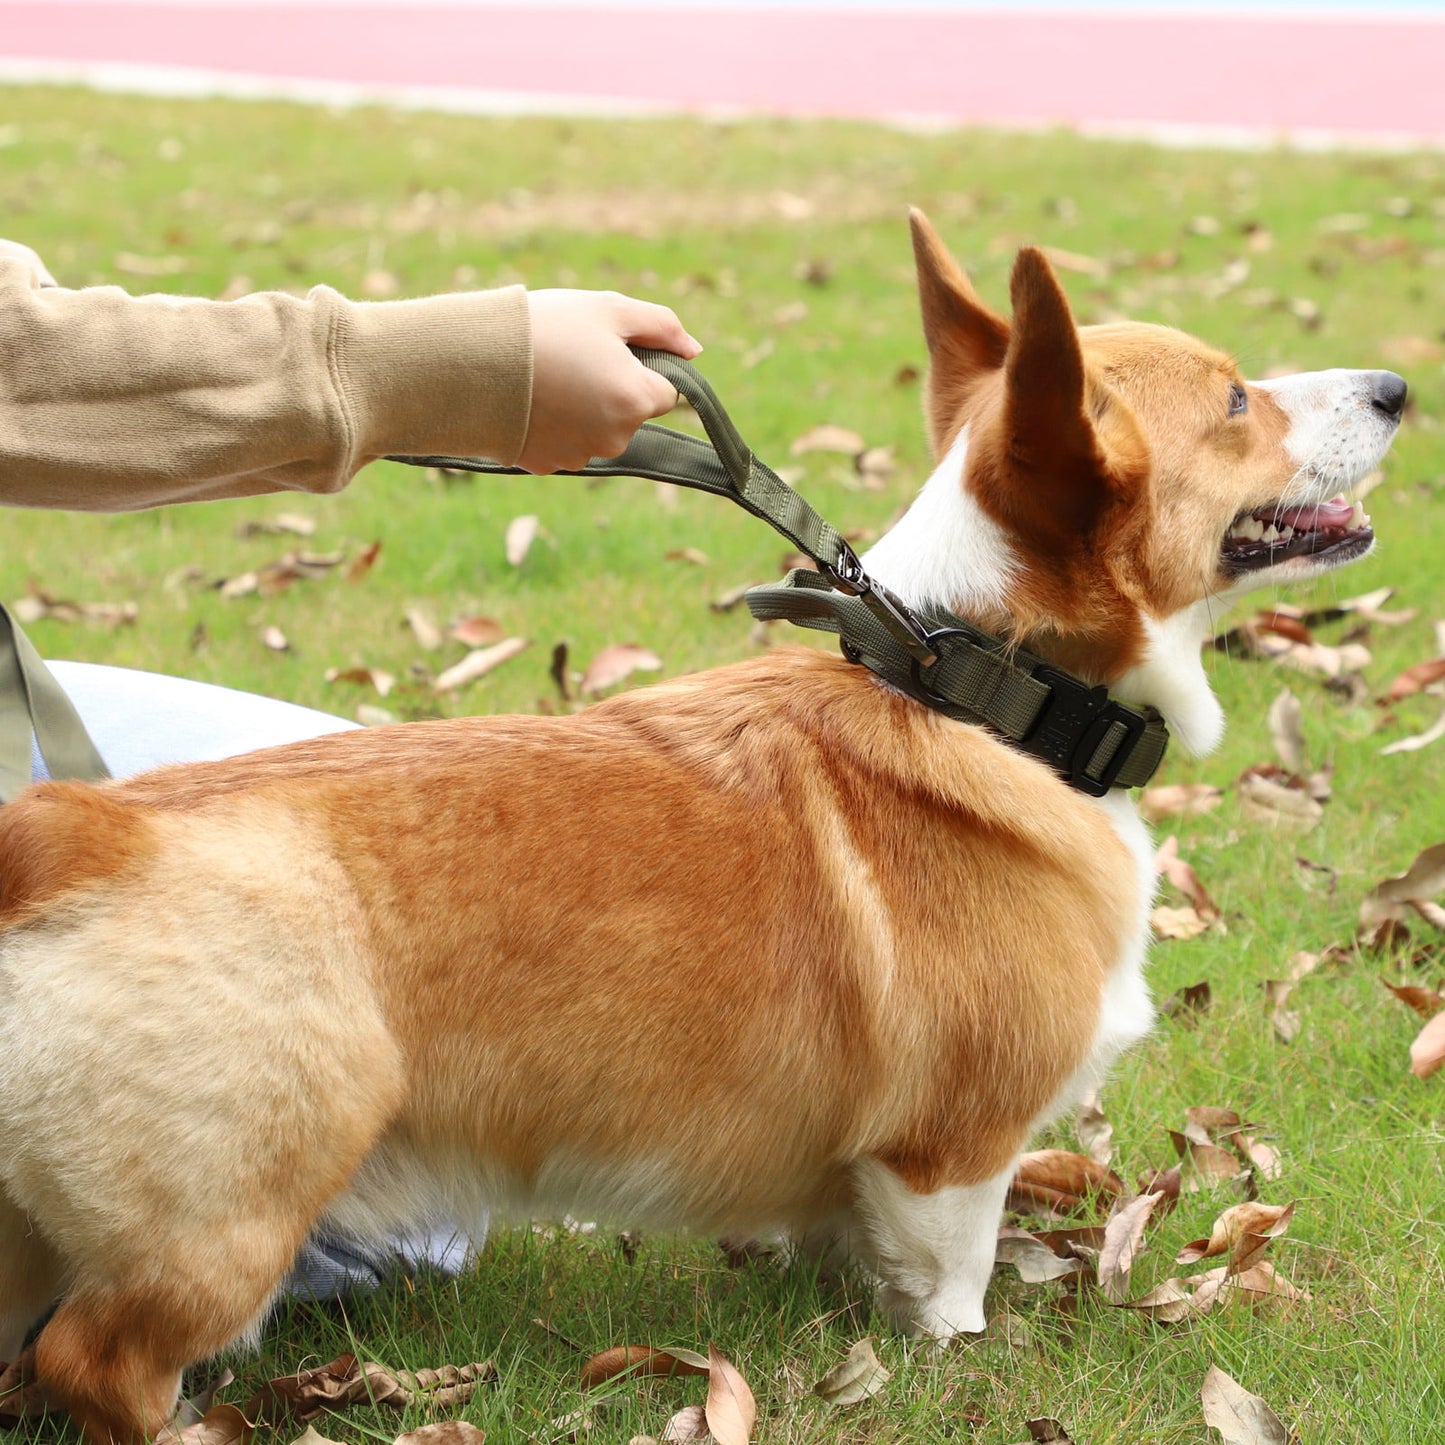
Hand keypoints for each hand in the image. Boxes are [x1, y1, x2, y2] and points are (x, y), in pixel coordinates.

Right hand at [518, 289, 701, 473]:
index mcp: (637, 399)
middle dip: (612, 389)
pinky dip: (555, 426)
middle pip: (631, 412)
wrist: (470, 362)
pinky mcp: (550, 466)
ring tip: (546, 377)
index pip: (665, 390)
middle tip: (571, 358)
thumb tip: (694, 351)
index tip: (606, 349)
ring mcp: (582, 457)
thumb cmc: (544, 327)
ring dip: (584, 409)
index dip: (639, 366)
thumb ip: (662, 327)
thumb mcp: (609, 309)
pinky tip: (530, 401)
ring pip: (599, 430)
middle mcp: (616, 438)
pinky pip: (566, 444)